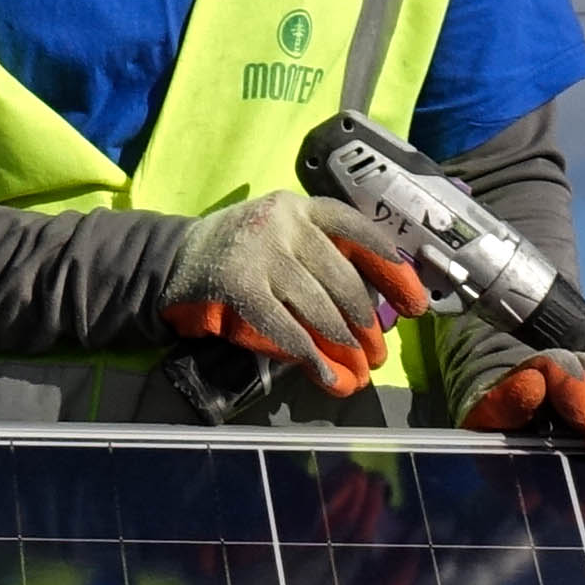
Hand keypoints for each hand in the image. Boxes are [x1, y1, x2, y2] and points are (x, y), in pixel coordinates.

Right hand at [159, 193, 427, 394]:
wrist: (169, 260)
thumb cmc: (240, 254)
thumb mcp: (284, 240)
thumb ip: (324, 263)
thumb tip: (375, 319)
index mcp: (304, 207)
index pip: (362, 234)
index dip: (395, 271)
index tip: (416, 306)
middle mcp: (285, 222)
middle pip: (345, 279)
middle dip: (367, 324)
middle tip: (377, 354)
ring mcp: (260, 252)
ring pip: (320, 308)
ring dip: (345, 346)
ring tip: (359, 370)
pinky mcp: (237, 286)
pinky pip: (286, 329)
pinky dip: (312, 358)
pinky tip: (329, 377)